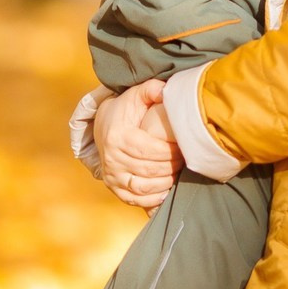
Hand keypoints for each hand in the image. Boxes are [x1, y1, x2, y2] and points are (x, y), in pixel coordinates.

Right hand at [94, 78, 183, 208]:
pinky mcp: (113, 187)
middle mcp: (112, 158)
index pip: (150, 150)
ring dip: (165, 183)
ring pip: (143, 187)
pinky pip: (134, 199)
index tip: (184, 147)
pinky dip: (152, 199)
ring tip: (178, 174)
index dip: (171, 151)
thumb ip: (151, 89)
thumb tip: (166, 90)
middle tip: (185, 160)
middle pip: (149, 169)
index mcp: (118, 136)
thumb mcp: (135, 95)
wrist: (102, 127)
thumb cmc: (124, 111)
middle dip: (172, 166)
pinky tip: (165, 191)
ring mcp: (111, 175)